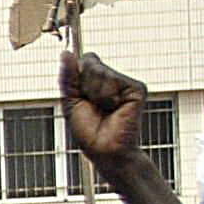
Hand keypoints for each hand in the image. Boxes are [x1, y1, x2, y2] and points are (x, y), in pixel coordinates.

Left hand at [60, 50, 149, 167]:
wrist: (105, 151)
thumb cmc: (89, 131)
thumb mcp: (71, 101)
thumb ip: (68, 77)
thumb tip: (66, 53)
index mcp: (98, 80)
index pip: (86, 60)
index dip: (77, 76)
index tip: (81, 96)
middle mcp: (114, 78)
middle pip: (90, 63)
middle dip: (84, 87)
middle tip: (94, 107)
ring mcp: (126, 82)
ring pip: (99, 71)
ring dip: (95, 94)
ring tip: (105, 110)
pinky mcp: (137, 88)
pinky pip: (112, 80)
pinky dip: (107, 97)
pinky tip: (115, 108)